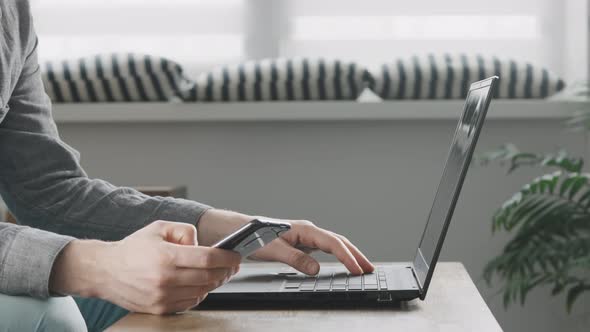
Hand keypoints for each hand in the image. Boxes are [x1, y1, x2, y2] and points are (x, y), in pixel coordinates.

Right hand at [50, 220, 240, 313]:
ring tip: (218, 273)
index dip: (227, 258)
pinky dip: (200, 293)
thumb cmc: (133, 248)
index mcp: (166, 256)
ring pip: (202, 291)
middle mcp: (165, 279)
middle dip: (226, 271)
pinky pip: (190, 303)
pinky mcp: (159, 308)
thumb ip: (185, 231)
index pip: (207, 259)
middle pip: (208, 277)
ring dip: (215, 282)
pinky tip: (200, 283)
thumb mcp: (158, 228)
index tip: (236, 256)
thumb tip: (202, 244)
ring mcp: (162, 297)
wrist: (104, 271)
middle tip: (232, 265)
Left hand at [198, 209, 373, 275]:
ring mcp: (306, 236)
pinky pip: (326, 249)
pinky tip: (342, 263)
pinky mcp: (302, 243)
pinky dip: (338, 255)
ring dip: (349, 254)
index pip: (332, 243)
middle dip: (356, 255)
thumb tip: (315, 270)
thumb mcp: (274, 250)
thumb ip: (295, 259)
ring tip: (362, 266)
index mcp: (304, 229)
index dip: (347, 257)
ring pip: (334, 244)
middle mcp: (308, 231)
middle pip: (338, 241)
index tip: (358, 269)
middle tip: (370, 268)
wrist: (240, 231)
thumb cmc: (254, 236)